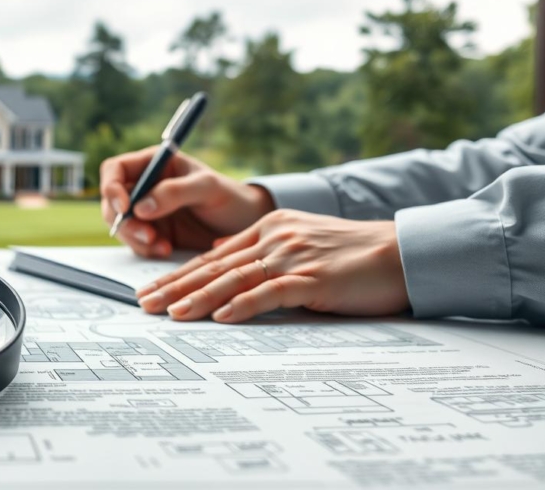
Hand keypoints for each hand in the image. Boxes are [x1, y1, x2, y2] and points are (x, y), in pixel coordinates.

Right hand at [100, 147, 274, 257]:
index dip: (111, 187)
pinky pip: (135, 243)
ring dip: (134, 238)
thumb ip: (174, 192)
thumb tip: (141, 206)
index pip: (115, 169)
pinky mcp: (152, 234)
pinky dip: (145, 249)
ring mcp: (146, 212)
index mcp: (153, 164)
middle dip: (124, 221)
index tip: (125, 207)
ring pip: (121, 225)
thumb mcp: (206, 188)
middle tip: (147, 235)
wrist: (244, 226)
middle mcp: (144, 186)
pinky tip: (165, 250)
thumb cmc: (230, 197)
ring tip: (161, 246)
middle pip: (112, 201)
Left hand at [135, 209, 408, 321]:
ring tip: (171, 314)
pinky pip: (271, 293)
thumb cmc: (350, 253)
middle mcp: (274, 238)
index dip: (178, 274)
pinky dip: (244, 305)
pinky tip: (221, 317)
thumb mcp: (298, 239)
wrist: (401, 252)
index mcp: (268, 227)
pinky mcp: (314, 279)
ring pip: (234, 279)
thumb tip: (221, 253)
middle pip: (214, 267)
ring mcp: (293, 257)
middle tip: (143, 304)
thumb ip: (260, 247)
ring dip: (199, 298)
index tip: (151, 289)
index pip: (212, 256)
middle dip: (175, 287)